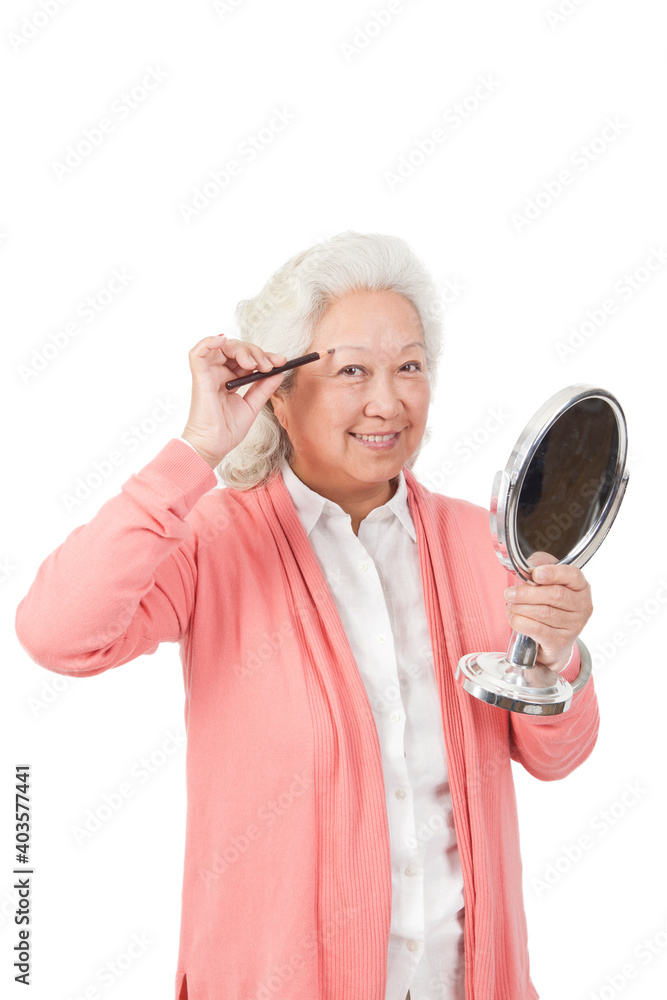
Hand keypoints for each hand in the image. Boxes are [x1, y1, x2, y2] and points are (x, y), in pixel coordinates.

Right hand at [181, 336, 286, 468]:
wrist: (214, 446)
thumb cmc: (227, 431)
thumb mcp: (252, 406)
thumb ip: (264, 388)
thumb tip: (279, 372)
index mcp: (229, 380)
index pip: (247, 359)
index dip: (264, 356)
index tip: (281, 362)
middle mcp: (218, 374)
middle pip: (237, 349)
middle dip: (256, 352)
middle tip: (268, 365)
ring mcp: (208, 374)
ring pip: (223, 346)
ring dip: (242, 349)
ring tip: (253, 364)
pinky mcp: (200, 377)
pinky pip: (198, 352)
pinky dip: (209, 342)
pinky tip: (223, 341)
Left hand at [503, 555, 593, 671]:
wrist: (552, 641)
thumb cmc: (549, 606)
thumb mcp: (546, 581)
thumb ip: (540, 566)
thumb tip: (532, 565)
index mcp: (581, 586)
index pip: (572, 575)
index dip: (553, 573)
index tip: (535, 574)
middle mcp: (583, 606)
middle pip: (554, 594)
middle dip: (526, 593)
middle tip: (509, 593)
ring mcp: (574, 626)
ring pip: (544, 613)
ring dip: (520, 608)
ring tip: (510, 605)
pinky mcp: (561, 642)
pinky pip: (538, 630)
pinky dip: (521, 622)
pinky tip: (513, 618)